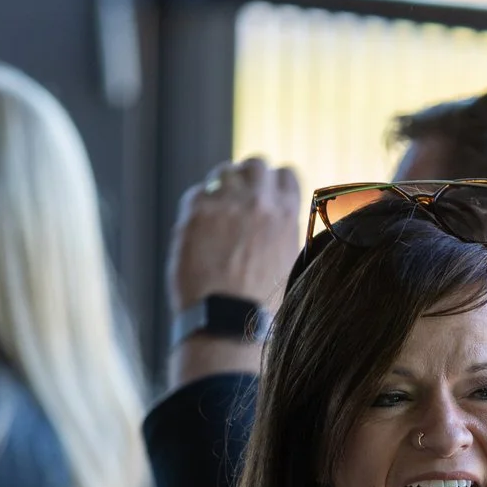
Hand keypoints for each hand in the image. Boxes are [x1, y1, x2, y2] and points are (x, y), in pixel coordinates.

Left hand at [169, 156, 302, 313]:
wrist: (227, 322)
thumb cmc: (261, 305)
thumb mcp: (290, 263)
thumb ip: (284, 232)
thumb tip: (277, 220)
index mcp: (287, 214)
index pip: (284, 174)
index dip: (274, 185)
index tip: (266, 198)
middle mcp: (258, 202)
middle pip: (255, 164)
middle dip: (249, 179)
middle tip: (240, 200)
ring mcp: (226, 204)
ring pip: (225, 171)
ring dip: (224, 186)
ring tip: (219, 211)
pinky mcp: (196, 213)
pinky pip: (197, 192)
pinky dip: (200, 205)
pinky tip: (200, 228)